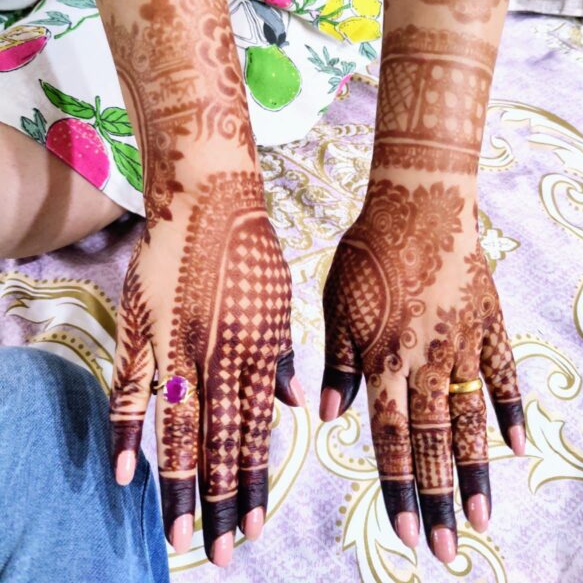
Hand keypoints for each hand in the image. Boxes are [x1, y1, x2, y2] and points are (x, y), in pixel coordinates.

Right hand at [108, 171, 304, 565]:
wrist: (210, 198)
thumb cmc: (252, 247)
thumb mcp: (282, 299)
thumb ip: (284, 354)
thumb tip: (295, 405)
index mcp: (260, 351)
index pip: (257, 433)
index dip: (254, 483)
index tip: (253, 527)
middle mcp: (222, 357)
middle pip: (221, 444)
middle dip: (222, 502)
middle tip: (220, 554)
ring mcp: (180, 345)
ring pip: (180, 429)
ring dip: (181, 485)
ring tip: (182, 534)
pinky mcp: (145, 329)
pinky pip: (133, 388)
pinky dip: (128, 431)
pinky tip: (126, 474)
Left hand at [320, 178, 524, 562]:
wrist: (419, 200)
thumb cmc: (369, 248)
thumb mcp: (338, 301)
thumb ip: (339, 360)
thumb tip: (332, 416)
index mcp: (385, 358)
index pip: (392, 438)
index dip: (397, 487)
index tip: (402, 532)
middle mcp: (427, 360)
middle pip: (435, 443)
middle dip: (436, 499)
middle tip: (444, 550)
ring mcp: (464, 344)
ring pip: (471, 420)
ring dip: (475, 472)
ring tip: (480, 518)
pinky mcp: (489, 323)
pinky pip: (503, 374)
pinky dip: (510, 410)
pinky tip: (518, 445)